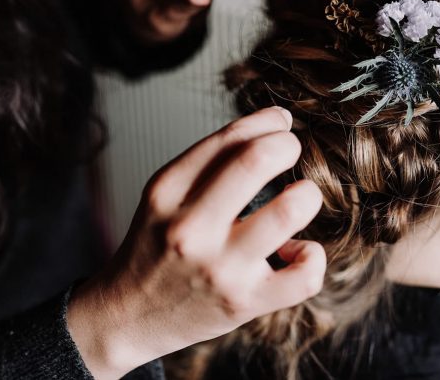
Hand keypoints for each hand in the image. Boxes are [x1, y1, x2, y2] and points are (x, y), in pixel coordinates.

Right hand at [67, 107, 325, 378]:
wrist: (127, 317)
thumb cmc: (156, 247)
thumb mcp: (165, 195)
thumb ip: (211, 161)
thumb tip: (275, 124)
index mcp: (168, 191)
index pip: (230, 138)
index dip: (267, 121)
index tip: (280, 123)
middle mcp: (191, 227)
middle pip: (257, 160)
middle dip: (287, 145)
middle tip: (291, 151)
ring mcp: (220, 267)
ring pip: (288, 210)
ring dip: (307, 195)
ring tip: (300, 199)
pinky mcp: (245, 302)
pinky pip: (304, 274)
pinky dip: (313, 256)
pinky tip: (296, 250)